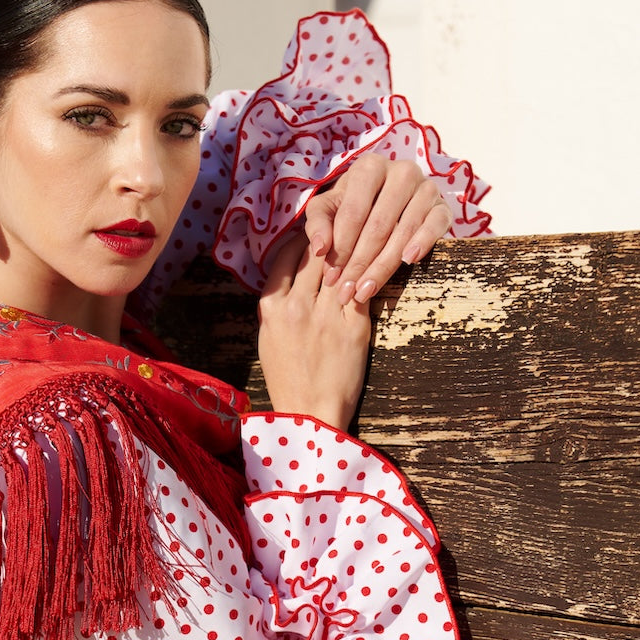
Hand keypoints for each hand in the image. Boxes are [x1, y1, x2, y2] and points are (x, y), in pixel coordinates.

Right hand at [257, 234, 371, 430]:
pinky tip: (371, 264)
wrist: (310, 413)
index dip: (298, 240)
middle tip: (340, 226)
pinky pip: (362, 287)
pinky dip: (366, 274)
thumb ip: (275, 306)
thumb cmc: (287, 378)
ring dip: (350, 249)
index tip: (309, 234)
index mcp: (271, 309)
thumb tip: (287, 277)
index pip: (284, 258)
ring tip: (358, 237)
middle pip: (314, 255)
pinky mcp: (355, 326)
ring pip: (340, 266)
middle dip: (327, 237)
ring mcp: (327, 316)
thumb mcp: (268, 338)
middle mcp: (297, 307)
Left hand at [302, 153, 452, 303]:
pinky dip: (422, 243)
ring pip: (404, 230)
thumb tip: (320, 249)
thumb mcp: (328, 208)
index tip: (331, 277)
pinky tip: (408, 261)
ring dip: (383, 266)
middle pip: (378, 225)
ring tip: (365, 290)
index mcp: (369, 167)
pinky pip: (435, 226)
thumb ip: (318, 224)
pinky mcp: (443, 205)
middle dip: (360, 263)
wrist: (390, 200)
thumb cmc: (353, 204)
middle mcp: (401, 171)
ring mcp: (426, 187)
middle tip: (347, 291)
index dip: (340, 248)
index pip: (353, 212)